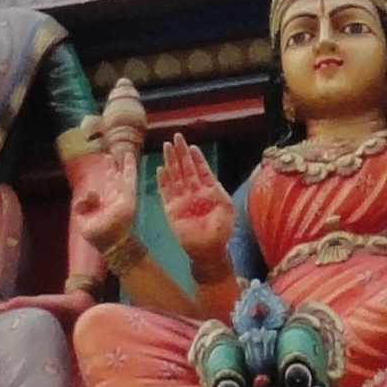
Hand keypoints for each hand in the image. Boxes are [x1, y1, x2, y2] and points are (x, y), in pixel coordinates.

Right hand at [158, 136, 235, 272]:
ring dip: (171, 161)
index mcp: (209, 190)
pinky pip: (165, 192)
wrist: (208, 249)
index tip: (192, 145)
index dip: (196, 158)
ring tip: (167, 147)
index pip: (201, 169)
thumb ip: (219, 191)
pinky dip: (163, 181)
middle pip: (185, 168)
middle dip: (181, 153)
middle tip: (176, 137)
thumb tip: (211, 178)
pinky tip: (160, 169)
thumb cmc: (221, 230)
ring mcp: (182, 199)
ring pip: (175, 176)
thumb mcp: (226, 207)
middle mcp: (194, 192)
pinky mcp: (171, 209)